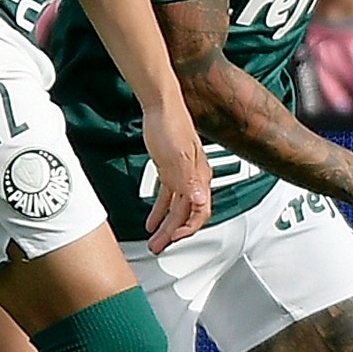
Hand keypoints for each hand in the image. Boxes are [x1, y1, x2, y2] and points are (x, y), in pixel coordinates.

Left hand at [139, 92, 213, 255]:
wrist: (159, 105)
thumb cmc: (170, 125)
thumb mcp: (178, 156)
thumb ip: (189, 181)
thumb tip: (199, 201)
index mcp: (199, 177)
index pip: (200, 212)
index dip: (188, 229)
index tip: (174, 240)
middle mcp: (194, 178)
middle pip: (187, 214)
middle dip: (173, 234)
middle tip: (159, 246)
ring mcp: (182, 174)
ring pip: (177, 208)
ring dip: (167, 226)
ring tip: (156, 240)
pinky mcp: (170, 169)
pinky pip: (168, 197)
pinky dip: (160, 211)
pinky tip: (152, 220)